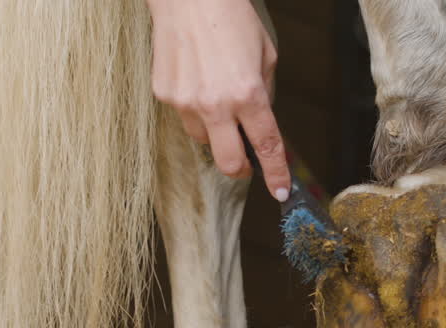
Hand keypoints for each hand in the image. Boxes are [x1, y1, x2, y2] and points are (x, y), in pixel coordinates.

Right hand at [148, 0, 290, 200]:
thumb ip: (265, 94)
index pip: (266, 147)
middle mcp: (215, 104)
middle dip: (241, 168)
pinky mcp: (164, 94)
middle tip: (245, 159)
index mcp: (248, 94)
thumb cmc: (231, 17)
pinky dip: (193, 106)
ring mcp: (185, 102)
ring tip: (215, 94)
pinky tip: (196, 78)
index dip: (276, 174)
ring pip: (203, 138)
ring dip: (214, 129)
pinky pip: (183, 115)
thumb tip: (260, 123)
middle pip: (229, 163)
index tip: (281, 191)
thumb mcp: (265, 55)